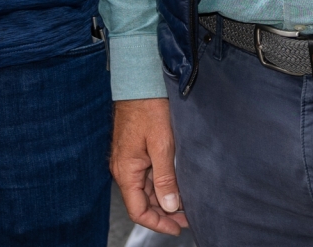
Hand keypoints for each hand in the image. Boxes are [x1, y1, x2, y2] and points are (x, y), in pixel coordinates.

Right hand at [111, 97, 188, 234]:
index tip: (178, 228)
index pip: (138, 210)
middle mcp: (123, 169)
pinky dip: (160, 185)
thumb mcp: (161, 144)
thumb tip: (169, 205)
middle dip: (164, 213)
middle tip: (188, 217)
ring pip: (145, 190)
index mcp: (126, 171)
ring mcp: (127, 161)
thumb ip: (165, 177)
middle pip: (141, 203)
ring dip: (163, 200)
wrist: (138, 83)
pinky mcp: (133, 153)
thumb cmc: (148, 108)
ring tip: (186, 203)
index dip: (158, 224)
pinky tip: (176, 185)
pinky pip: (145, 177)